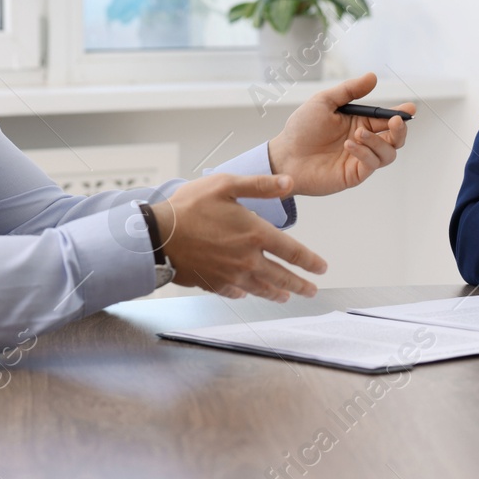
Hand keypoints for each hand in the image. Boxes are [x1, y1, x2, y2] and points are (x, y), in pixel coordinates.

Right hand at [153, 173, 327, 302]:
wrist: (156, 234)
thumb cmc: (189, 206)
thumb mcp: (226, 185)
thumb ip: (260, 185)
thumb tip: (289, 182)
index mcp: (254, 234)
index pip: (292, 252)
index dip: (310, 261)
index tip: (322, 268)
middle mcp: (246, 259)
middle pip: (281, 277)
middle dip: (299, 285)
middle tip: (311, 290)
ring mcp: (230, 275)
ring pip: (261, 288)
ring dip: (276, 293)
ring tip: (286, 296)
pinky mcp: (213, 283)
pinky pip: (235, 292)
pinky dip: (245, 293)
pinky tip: (247, 292)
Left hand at [266, 72, 414, 194]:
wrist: (285, 155)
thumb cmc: (301, 128)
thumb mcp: (324, 101)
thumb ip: (349, 90)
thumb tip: (373, 76)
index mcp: (359, 122)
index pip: (386, 118)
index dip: (400, 113)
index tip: (410, 108)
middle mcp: (364, 141)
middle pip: (395, 138)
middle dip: (399, 130)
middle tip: (395, 121)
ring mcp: (360, 159)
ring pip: (388, 153)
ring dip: (378, 142)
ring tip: (358, 133)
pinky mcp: (354, 174)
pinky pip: (371, 164)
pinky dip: (365, 153)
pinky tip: (350, 145)